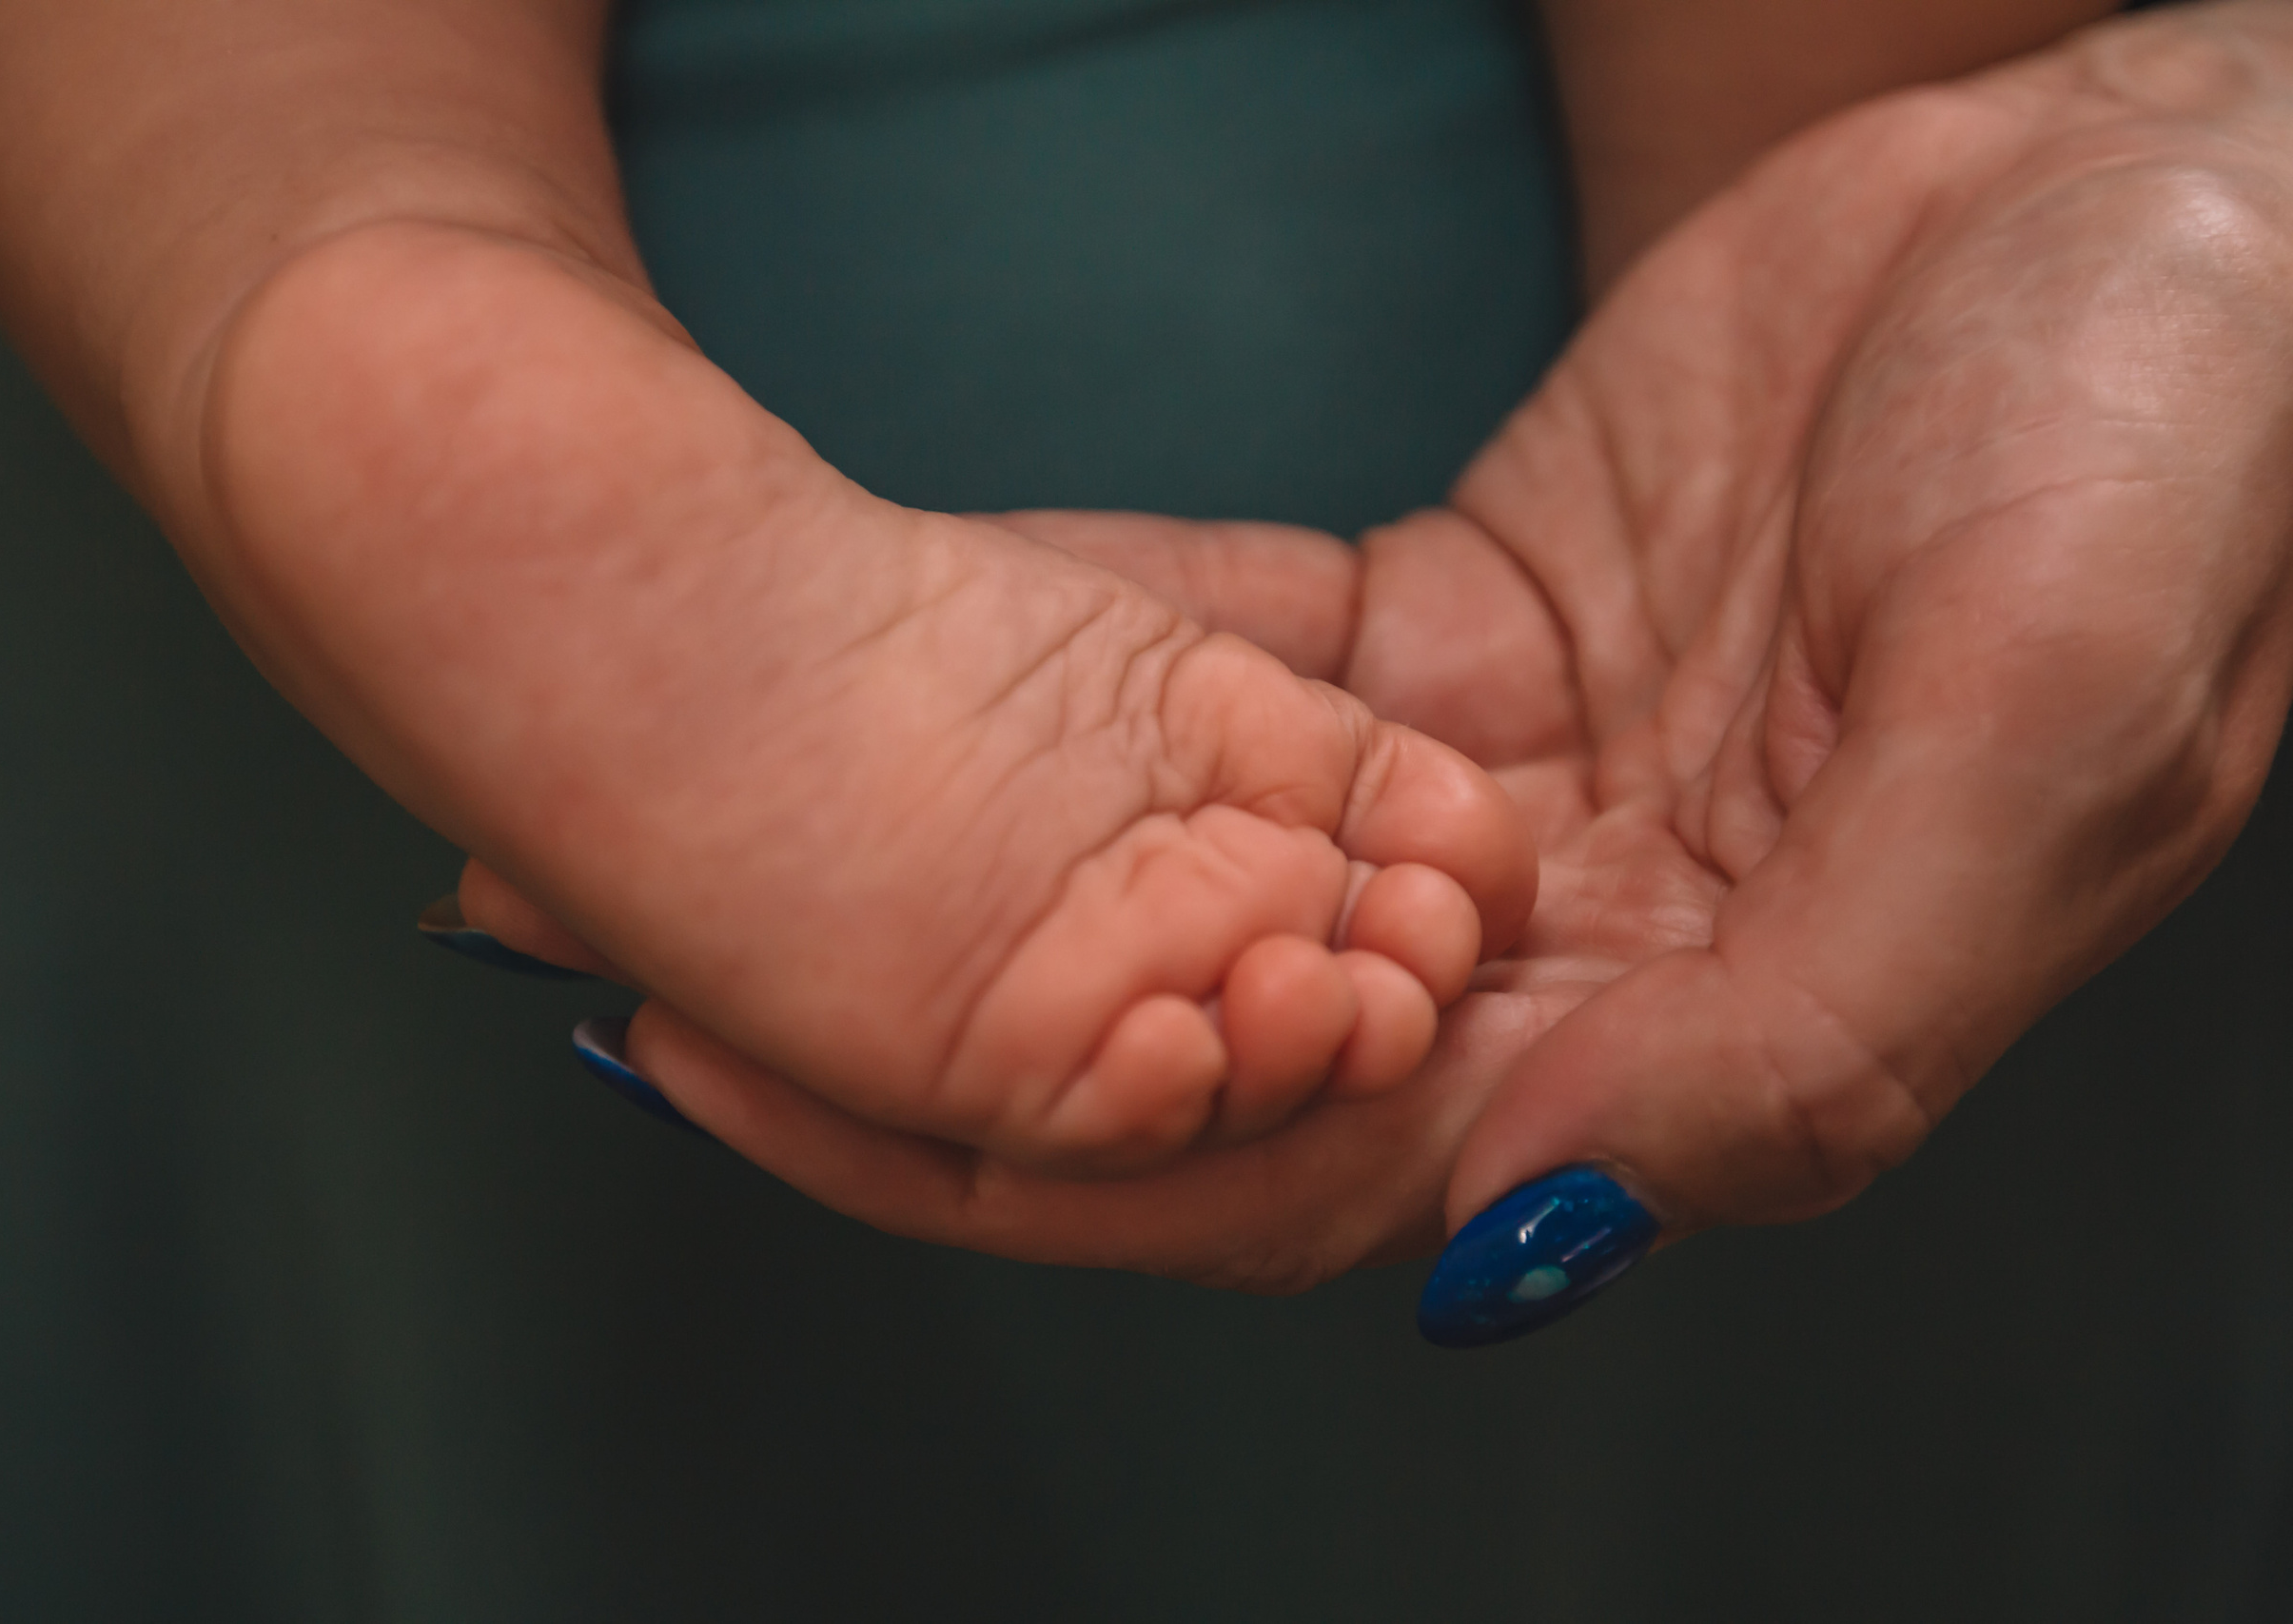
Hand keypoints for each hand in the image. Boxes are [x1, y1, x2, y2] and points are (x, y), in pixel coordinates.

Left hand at [485, 0, 2292, 1292]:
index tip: (768, 1087)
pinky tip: (891, 692)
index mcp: (1712, 1031)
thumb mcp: (2034, 725)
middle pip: (1204, 1053)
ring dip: (963, 885)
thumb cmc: (2177, 432)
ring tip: (686, 850)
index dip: (1047, 1158)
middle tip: (633, 977)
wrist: (2187, 180)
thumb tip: (1520, 1242)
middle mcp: (1589, 952)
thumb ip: (1806, 1027)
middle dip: (935, 1038)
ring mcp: (1515, 795)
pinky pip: (1231, 703)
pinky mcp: (1468, 642)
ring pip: (1193, 893)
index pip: (1324, 1172)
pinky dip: (1071, 705)